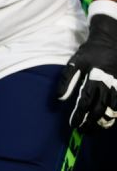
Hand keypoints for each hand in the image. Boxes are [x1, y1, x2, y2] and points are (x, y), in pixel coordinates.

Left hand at [58, 11, 116, 131]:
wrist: (110, 40)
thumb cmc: (89, 52)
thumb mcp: (74, 63)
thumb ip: (66, 80)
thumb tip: (59, 99)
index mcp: (93, 77)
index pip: (85, 101)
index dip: (79, 115)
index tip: (73, 125)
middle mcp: (107, 83)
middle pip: (99, 108)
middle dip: (90, 122)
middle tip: (83, 130)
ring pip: (112, 108)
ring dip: (103, 121)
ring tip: (95, 130)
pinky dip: (115, 114)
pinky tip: (109, 121)